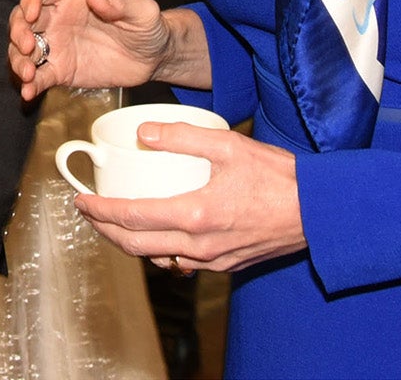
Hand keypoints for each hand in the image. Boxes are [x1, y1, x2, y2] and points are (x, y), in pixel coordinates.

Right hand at [8, 0, 190, 100]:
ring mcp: (57, 45)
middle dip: (18, 30)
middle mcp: (58, 18)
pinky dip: (30, 84)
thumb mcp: (142, 11)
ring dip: (18, 59)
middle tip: (29, 45)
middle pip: (22, 18)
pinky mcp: (60, 70)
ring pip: (23, 48)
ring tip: (27, 73)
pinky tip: (29, 91)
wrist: (153, 59)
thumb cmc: (148, 27)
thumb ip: (120, 4)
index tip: (32, 12)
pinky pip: (39, 76)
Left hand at [75, 124, 304, 273]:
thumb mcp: (228, 145)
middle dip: (106, 230)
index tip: (82, 201)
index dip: (101, 212)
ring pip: (157, 258)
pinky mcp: (226, 265)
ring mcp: (213, 261)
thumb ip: (182, 136)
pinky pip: (181, 263)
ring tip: (116, 222)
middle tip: (89, 214)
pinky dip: (160, 250)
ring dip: (131, 242)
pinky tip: (158, 234)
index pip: (133, 218)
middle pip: (137, 245)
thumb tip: (143, 134)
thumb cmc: (279, 178)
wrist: (318, 212)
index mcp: (196, 216)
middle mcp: (200, 247)